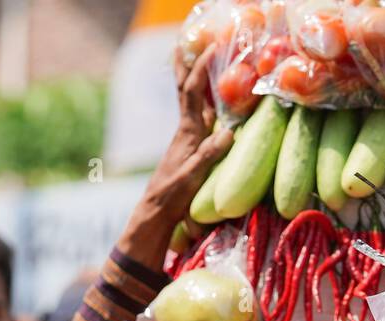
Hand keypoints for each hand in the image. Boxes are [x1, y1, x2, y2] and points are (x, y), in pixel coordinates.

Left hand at [119, 45, 233, 266]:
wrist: (156, 215)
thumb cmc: (171, 199)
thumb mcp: (190, 178)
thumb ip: (207, 156)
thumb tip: (228, 134)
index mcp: (187, 133)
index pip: (193, 92)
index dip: (202, 68)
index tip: (212, 47)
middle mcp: (187, 131)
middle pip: (187, 90)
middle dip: (187, 65)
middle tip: (188, 41)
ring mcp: (188, 140)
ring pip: (194, 103)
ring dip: (198, 80)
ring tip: (205, 62)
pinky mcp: (192, 150)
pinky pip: (203, 119)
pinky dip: (209, 104)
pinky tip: (217, 102)